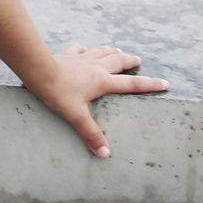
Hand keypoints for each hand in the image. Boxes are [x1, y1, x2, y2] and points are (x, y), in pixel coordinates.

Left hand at [35, 44, 168, 158]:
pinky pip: (78, 50)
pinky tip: (84, 49)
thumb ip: (91, 134)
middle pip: (117, 62)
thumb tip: (105, 154)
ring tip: (118, 50)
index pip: (131, 84)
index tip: (165, 83)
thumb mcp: (76, 116)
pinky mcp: (66, 55)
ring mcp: (81, 59)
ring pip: (101, 52)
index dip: (150, 85)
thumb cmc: (57, 93)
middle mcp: (95, 67)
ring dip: (111, 51)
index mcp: (102, 82)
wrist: (37, 70)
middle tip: (138, 60)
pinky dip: (84, 49)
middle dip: (130, 61)